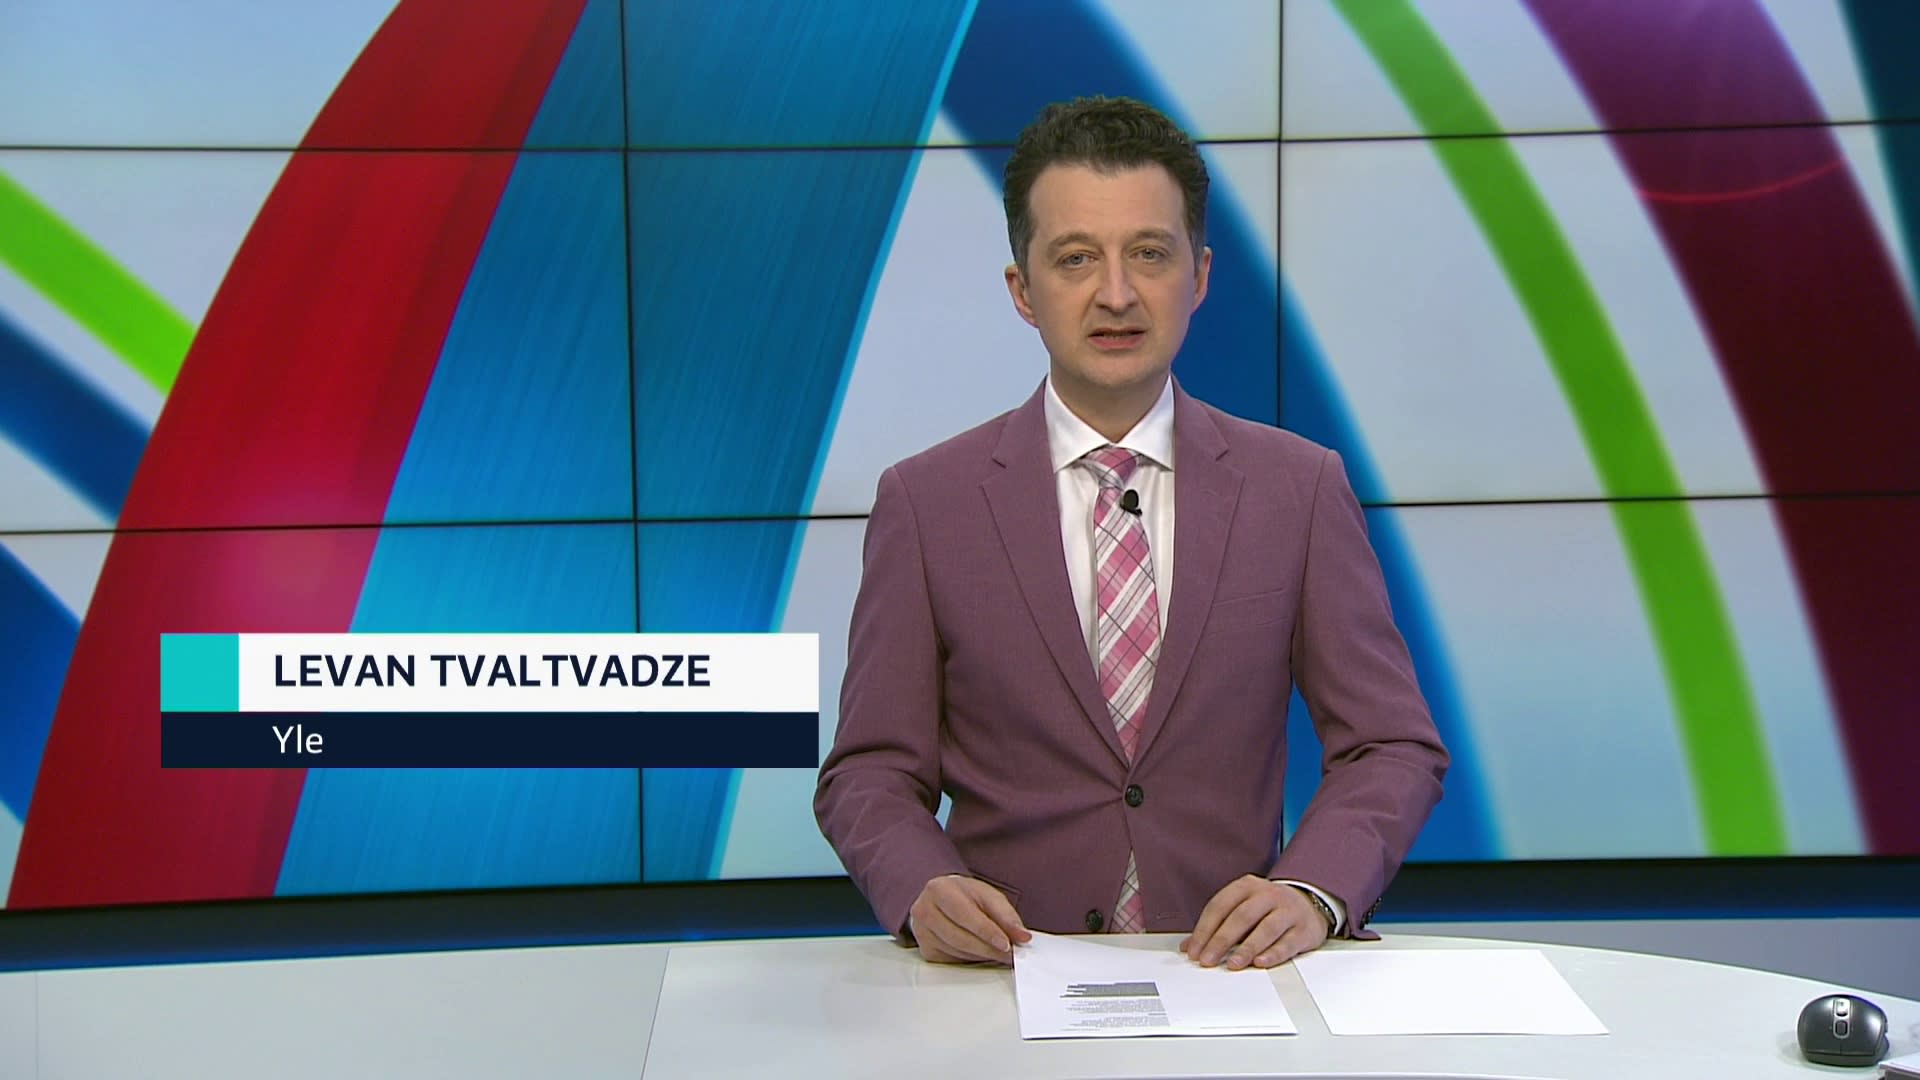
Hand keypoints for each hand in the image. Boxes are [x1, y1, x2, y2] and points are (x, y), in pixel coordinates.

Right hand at [908, 874, 1031, 964]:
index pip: (965, 915)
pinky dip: (970, 959)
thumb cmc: (966, 896)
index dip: (987, 932)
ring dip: (981, 956)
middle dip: (988, 948)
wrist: (943, 899)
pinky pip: (951, 960)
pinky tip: (980, 953)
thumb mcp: (989, 897)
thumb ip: (1007, 916)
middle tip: (1009, 954)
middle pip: (959, 937)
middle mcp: (924, 909)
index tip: (1007, 944)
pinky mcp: (925, 948)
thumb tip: (1022, 937)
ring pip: (956, 951)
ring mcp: (921, 931)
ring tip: (999, 953)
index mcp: (939, 889)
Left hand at [1181, 875, 1329, 969]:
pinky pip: (1288, 942)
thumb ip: (1216, 926)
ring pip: (1266, 929)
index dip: (1204, 929)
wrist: (1309, 902)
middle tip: (1207, 960)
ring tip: (1233, 964)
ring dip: (1247, 948)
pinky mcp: (1305, 929)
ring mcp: (1288, 910)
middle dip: (1221, 940)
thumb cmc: (1268, 908)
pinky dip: (1273, 953)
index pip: (1220, 906)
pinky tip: (1260, 963)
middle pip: (1241, 917)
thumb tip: (1189, 947)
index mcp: (1247, 886)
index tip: (1193, 951)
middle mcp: (1268, 895)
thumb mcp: (1241, 908)